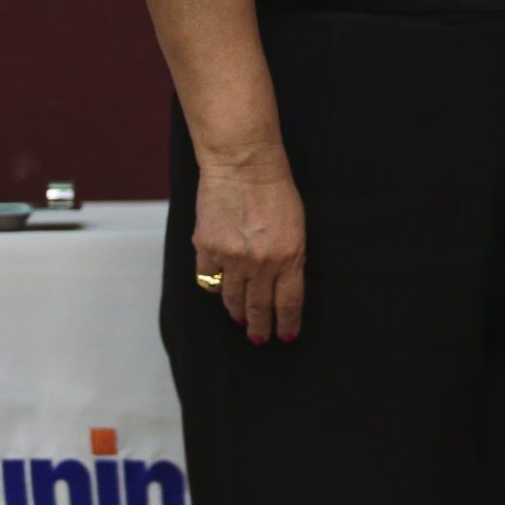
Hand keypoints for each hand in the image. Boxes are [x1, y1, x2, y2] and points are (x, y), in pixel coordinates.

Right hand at [192, 159, 306, 343]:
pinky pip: (208, 281)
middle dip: (260, 327)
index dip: (287, 323)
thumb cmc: (275, 190)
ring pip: (232, 299)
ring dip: (237, 312)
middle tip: (259, 339)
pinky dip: (213, 286)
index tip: (285, 337)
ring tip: (240, 320)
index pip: (289, 303)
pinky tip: (219, 289)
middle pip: (260, 307)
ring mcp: (233, 259)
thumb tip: (279, 286)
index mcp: (291, 256)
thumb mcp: (296, 227)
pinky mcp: (207, 250)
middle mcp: (263, 263)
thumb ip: (289, 257)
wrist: (244, 165)